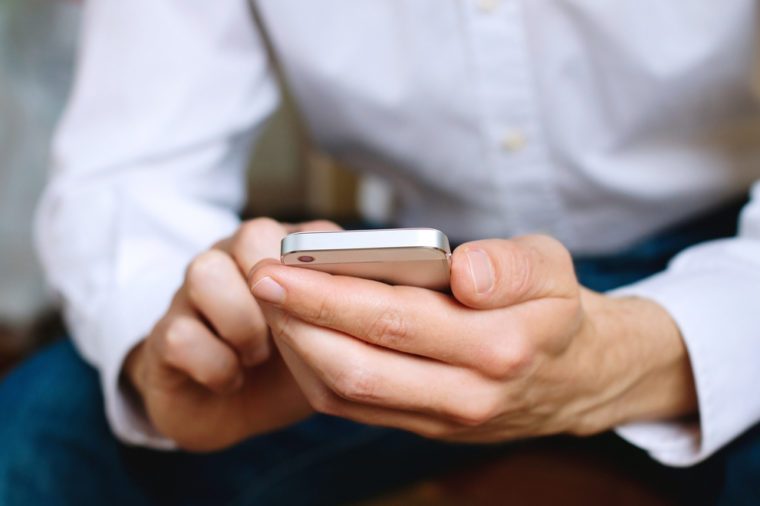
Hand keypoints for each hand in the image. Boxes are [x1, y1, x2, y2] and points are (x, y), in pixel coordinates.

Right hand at [124, 218, 340, 451]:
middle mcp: (234, 259)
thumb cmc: (288, 366)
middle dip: (279, 290)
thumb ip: (348, 312)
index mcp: (281, 254)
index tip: (335, 314)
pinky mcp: (164, 334)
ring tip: (257, 356)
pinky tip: (231, 380)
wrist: (230, 408)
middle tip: (289, 333)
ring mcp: (193, 293)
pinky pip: (181, 334)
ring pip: (206, 271)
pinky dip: (216, 367)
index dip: (323, 274)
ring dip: (243, 325)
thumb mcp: (328, 340)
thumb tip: (374, 300)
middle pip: (252, 234)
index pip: (307, 233)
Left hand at [249, 235, 696, 441]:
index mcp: (498, 346)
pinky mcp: (424, 427)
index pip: (394, 320)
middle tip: (257, 280)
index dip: (327, 295)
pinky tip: (299, 333)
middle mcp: (466, 395)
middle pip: (355, 365)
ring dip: (296, 350)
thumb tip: (463, 270)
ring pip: (345, 394)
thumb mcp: (552, 267)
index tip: (278, 266)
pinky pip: (353, 407)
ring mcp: (442, 420)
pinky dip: (314, 371)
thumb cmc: (553, 308)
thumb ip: (511, 265)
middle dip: (294, 323)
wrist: (578, 375)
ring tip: (271, 303)